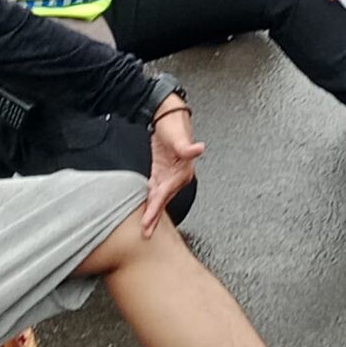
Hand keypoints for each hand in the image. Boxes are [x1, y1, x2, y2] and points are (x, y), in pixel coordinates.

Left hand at [141, 95, 204, 236]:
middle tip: (146, 233)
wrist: (167, 112)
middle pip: (163, 200)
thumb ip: (186, 146)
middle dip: (155, 217)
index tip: (149, 222)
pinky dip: (151, 200)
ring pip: (160, 197)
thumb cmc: (173, 122)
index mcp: (183, 171)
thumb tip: (199, 148)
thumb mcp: (178, 135)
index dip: (156, 209)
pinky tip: (146, 206)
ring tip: (146, 227)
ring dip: (153, 212)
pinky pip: (156, 189)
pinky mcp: (162, 170)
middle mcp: (178, 175)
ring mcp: (170, 174)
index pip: (166, 194)